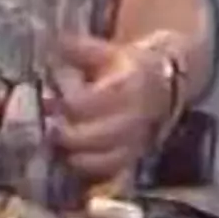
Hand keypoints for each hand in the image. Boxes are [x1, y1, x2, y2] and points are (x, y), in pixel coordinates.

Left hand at [48, 34, 178, 185]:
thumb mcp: (109, 51)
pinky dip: (87, 168)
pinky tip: (75, 156)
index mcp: (128, 85)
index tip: (54, 94)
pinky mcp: (134, 159)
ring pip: (95, 160)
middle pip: (85, 136)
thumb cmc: (131, 66)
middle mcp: (134, 117)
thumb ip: (81, 49)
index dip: (63, 101)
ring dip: (71, 152)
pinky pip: (107, 173)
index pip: (83, 103)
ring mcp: (136, 142)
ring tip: (60, 140)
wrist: (167, 84)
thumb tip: (54, 44)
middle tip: (51, 122)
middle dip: (61, 131)